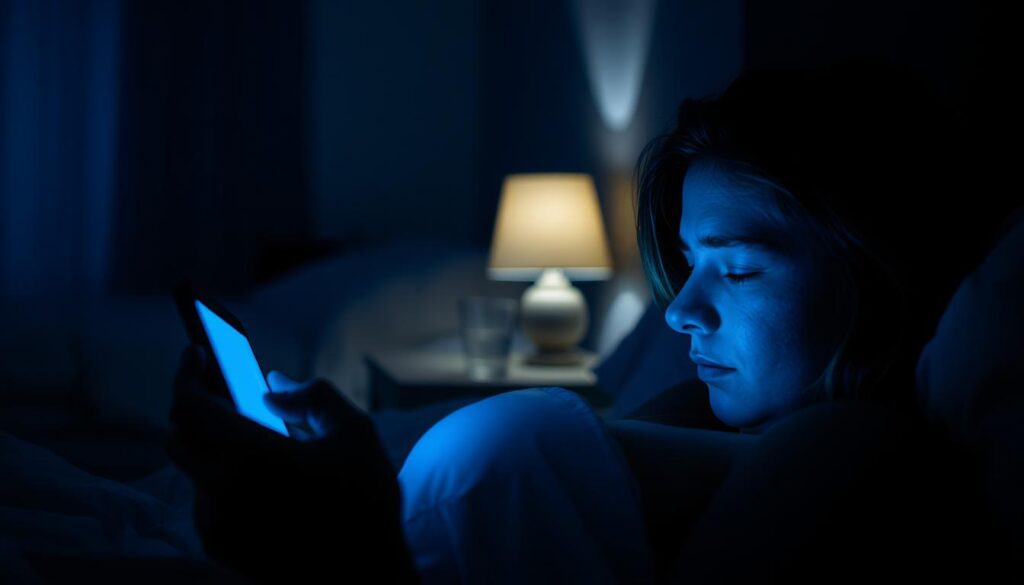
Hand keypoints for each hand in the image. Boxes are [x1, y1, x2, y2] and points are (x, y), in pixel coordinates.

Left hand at [165, 345, 417, 583]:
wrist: (364, 574)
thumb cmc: (366, 502)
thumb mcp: (355, 433)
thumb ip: (312, 396)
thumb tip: (272, 384)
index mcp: (251, 456)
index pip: (190, 406)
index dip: (187, 373)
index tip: (196, 354)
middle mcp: (221, 490)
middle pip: (180, 434)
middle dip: (195, 406)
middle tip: (223, 390)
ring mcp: (215, 522)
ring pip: (192, 467)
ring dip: (210, 445)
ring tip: (250, 436)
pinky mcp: (219, 545)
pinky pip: (204, 499)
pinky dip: (219, 477)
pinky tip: (258, 477)